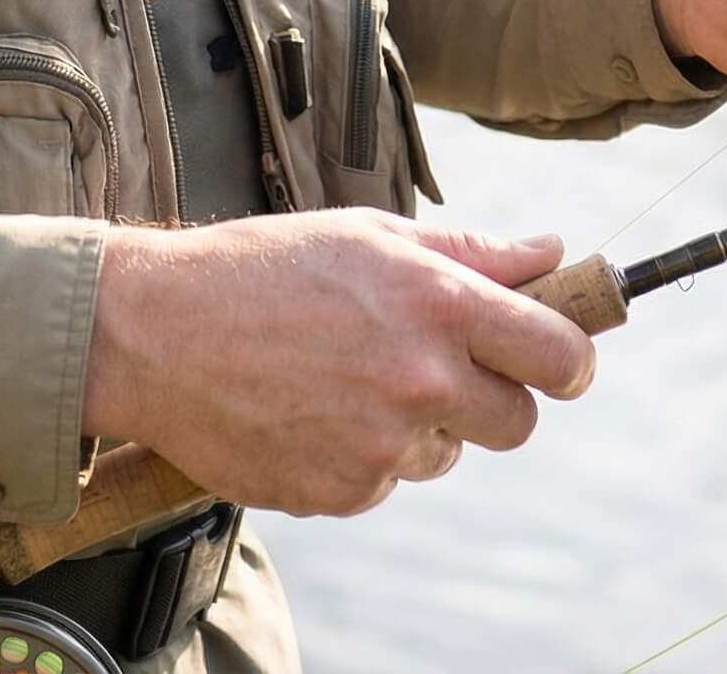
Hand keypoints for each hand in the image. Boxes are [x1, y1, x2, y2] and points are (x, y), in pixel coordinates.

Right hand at [81, 211, 594, 515]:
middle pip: (518, 421)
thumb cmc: (261, 266)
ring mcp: (384, 444)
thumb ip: (468, 251)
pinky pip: (387, 480)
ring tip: (343, 374)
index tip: (558, 357)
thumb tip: (551, 250)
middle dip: (492, 396)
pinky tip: (310, 407)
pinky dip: (361, 452)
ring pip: (448, 453)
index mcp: (436, 302)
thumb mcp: (366, 234)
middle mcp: (421, 378)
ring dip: (418, 424)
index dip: (570, 357)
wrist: (156, 331)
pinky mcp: (346, 492)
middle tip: (437, 365)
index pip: (560, 354)